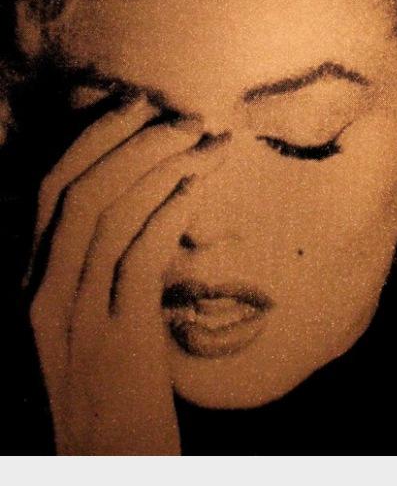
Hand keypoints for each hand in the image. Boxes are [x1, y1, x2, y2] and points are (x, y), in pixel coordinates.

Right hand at [28, 97, 221, 453]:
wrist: (102, 475)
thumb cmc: (95, 402)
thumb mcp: (77, 323)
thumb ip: (89, 267)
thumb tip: (133, 208)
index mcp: (28, 282)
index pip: (51, 191)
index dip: (93, 141)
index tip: (135, 110)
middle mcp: (40, 293)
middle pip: (79, 192)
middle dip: (131, 143)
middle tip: (182, 116)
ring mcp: (77, 319)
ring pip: (111, 216)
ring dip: (164, 169)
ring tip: (205, 141)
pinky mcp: (120, 344)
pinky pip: (142, 257)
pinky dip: (172, 213)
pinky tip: (200, 187)